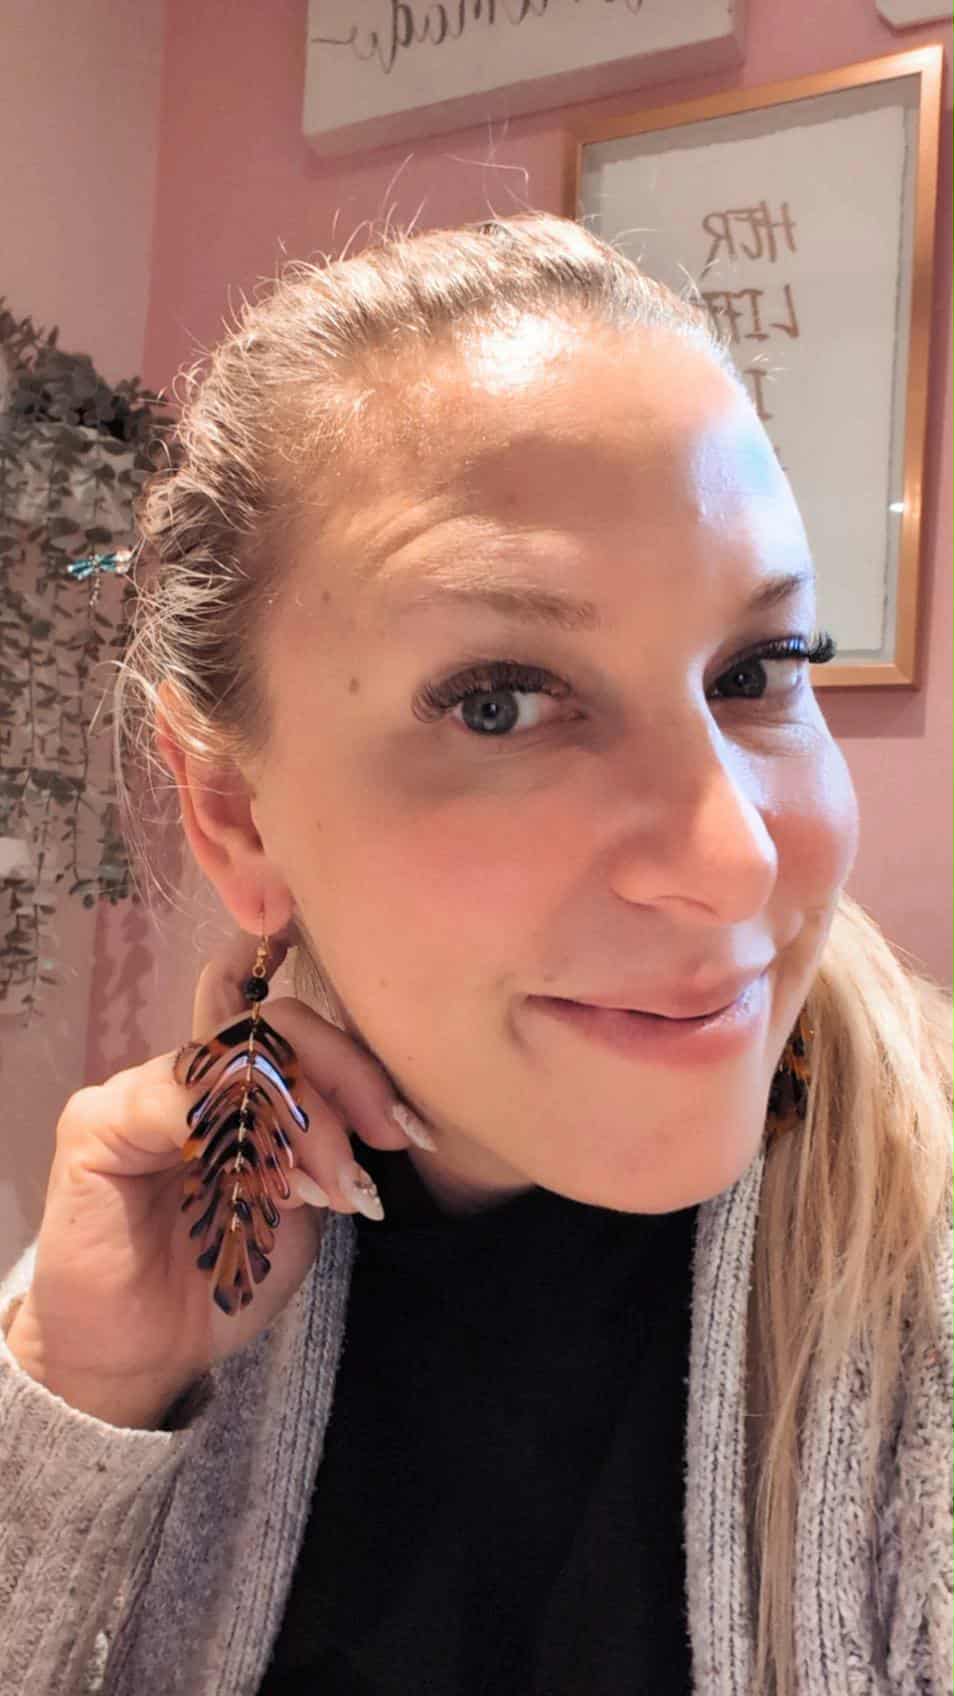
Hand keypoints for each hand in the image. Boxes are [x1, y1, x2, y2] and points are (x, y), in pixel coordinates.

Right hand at [6, 931, 432, 1426]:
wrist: (146, 1356)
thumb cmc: (222, 1278)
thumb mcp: (299, 1206)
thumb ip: (325, 1147)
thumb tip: (378, 1113)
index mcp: (240, 1085)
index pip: (300, 1028)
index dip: (359, 1061)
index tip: (406, 1126)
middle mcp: (191, 1074)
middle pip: (276, 1024)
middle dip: (344, 1075)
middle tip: (385, 1138)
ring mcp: (141, 1089)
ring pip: (237, 1057)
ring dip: (303, 1117)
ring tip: (336, 1186)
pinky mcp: (97, 1121)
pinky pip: (173, 1097)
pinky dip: (237, 1134)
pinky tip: (276, 1187)